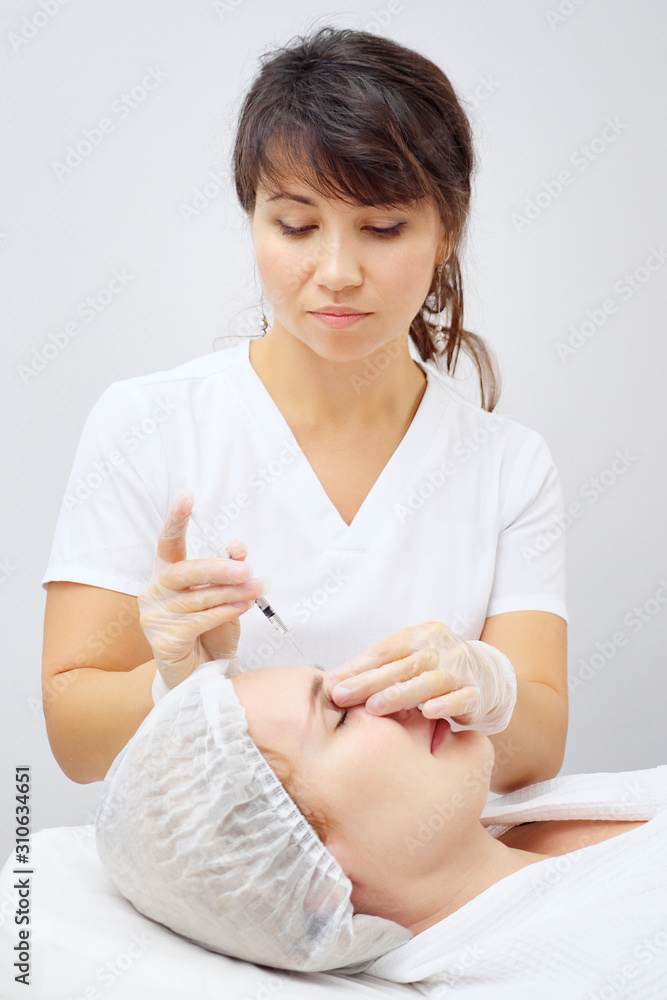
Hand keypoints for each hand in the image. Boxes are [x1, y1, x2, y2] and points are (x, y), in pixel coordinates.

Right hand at [138, 491, 264, 690]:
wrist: (203, 675)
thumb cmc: (211, 632)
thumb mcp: (225, 597)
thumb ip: (228, 572)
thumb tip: (237, 548)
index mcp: (167, 576)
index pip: (169, 543)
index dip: (176, 520)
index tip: (186, 497)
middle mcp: (153, 593)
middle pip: (183, 572)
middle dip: (216, 568)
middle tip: (244, 569)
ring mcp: (154, 618)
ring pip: (197, 598)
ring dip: (230, 593)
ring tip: (255, 589)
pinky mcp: (162, 641)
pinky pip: (199, 620)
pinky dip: (224, 612)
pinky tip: (243, 606)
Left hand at [322, 621, 516, 734]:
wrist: (489, 677)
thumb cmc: (437, 670)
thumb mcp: (411, 661)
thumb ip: (381, 670)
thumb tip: (335, 683)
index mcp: (421, 636)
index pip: (384, 651)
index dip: (357, 667)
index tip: (331, 683)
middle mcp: (442, 648)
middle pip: (401, 666)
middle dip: (368, 682)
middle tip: (342, 696)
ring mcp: (461, 669)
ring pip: (428, 682)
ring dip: (400, 695)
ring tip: (374, 707)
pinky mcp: (478, 693)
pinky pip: (462, 698)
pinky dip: (445, 705)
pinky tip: (428, 713)